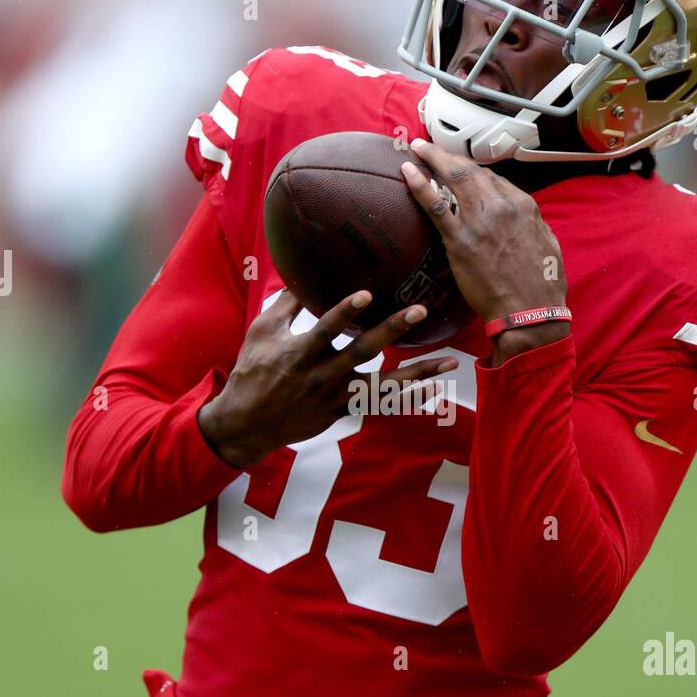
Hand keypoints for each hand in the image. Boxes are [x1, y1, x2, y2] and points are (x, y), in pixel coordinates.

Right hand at [198, 288, 457, 469]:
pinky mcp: (343, 411)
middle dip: (393, 330)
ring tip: (450, 361)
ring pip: (383, 386)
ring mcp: (335, 397)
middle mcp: (321, 376)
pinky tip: (433, 388)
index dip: (345, 312)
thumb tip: (301, 273)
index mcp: (299, 353)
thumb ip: (285, 304)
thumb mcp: (260, 333)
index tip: (367, 293)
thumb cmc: (251, 371)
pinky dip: (408, 397)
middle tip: (420, 310)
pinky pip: (380, 404)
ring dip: (418, 373)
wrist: (247, 424)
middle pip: (363, 352)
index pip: (325, 329)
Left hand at [401, 139, 569, 363]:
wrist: (530, 312)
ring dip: (431, 159)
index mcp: (523, 206)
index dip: (471, 172)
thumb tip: (519, 214)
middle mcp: (502, 206)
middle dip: (446, 155)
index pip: (492, 178)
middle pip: (470, 170)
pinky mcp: (460, 240)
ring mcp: (479, 221)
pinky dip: (420, 185)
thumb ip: (531, 222)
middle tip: (427, 147)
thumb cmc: (541, 285)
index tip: (457, 169)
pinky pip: (436, 205)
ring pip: (453, 178)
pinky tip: (407, 172)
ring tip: (415, 149)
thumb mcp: (547, 243)